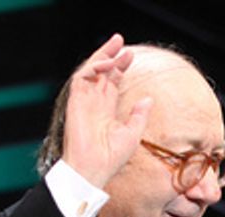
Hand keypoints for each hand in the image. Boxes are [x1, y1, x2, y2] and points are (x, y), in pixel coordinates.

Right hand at [61, 33, 151, 188]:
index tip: (130, 55)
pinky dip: (93, 67)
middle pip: (101, 72)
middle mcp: (94, 102)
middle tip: (120, 41)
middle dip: (110, 55)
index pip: (112, 82)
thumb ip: (139, 115)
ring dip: (102, 56)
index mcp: (106, 110)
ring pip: (90, 70)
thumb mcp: (132, 134)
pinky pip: (82, 77)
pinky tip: (107, 63)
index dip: (120, 68)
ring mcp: (84, 100)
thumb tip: (149, 99)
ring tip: (116, 46)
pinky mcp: (76, 101)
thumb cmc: (111, 158)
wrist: (93, 168)